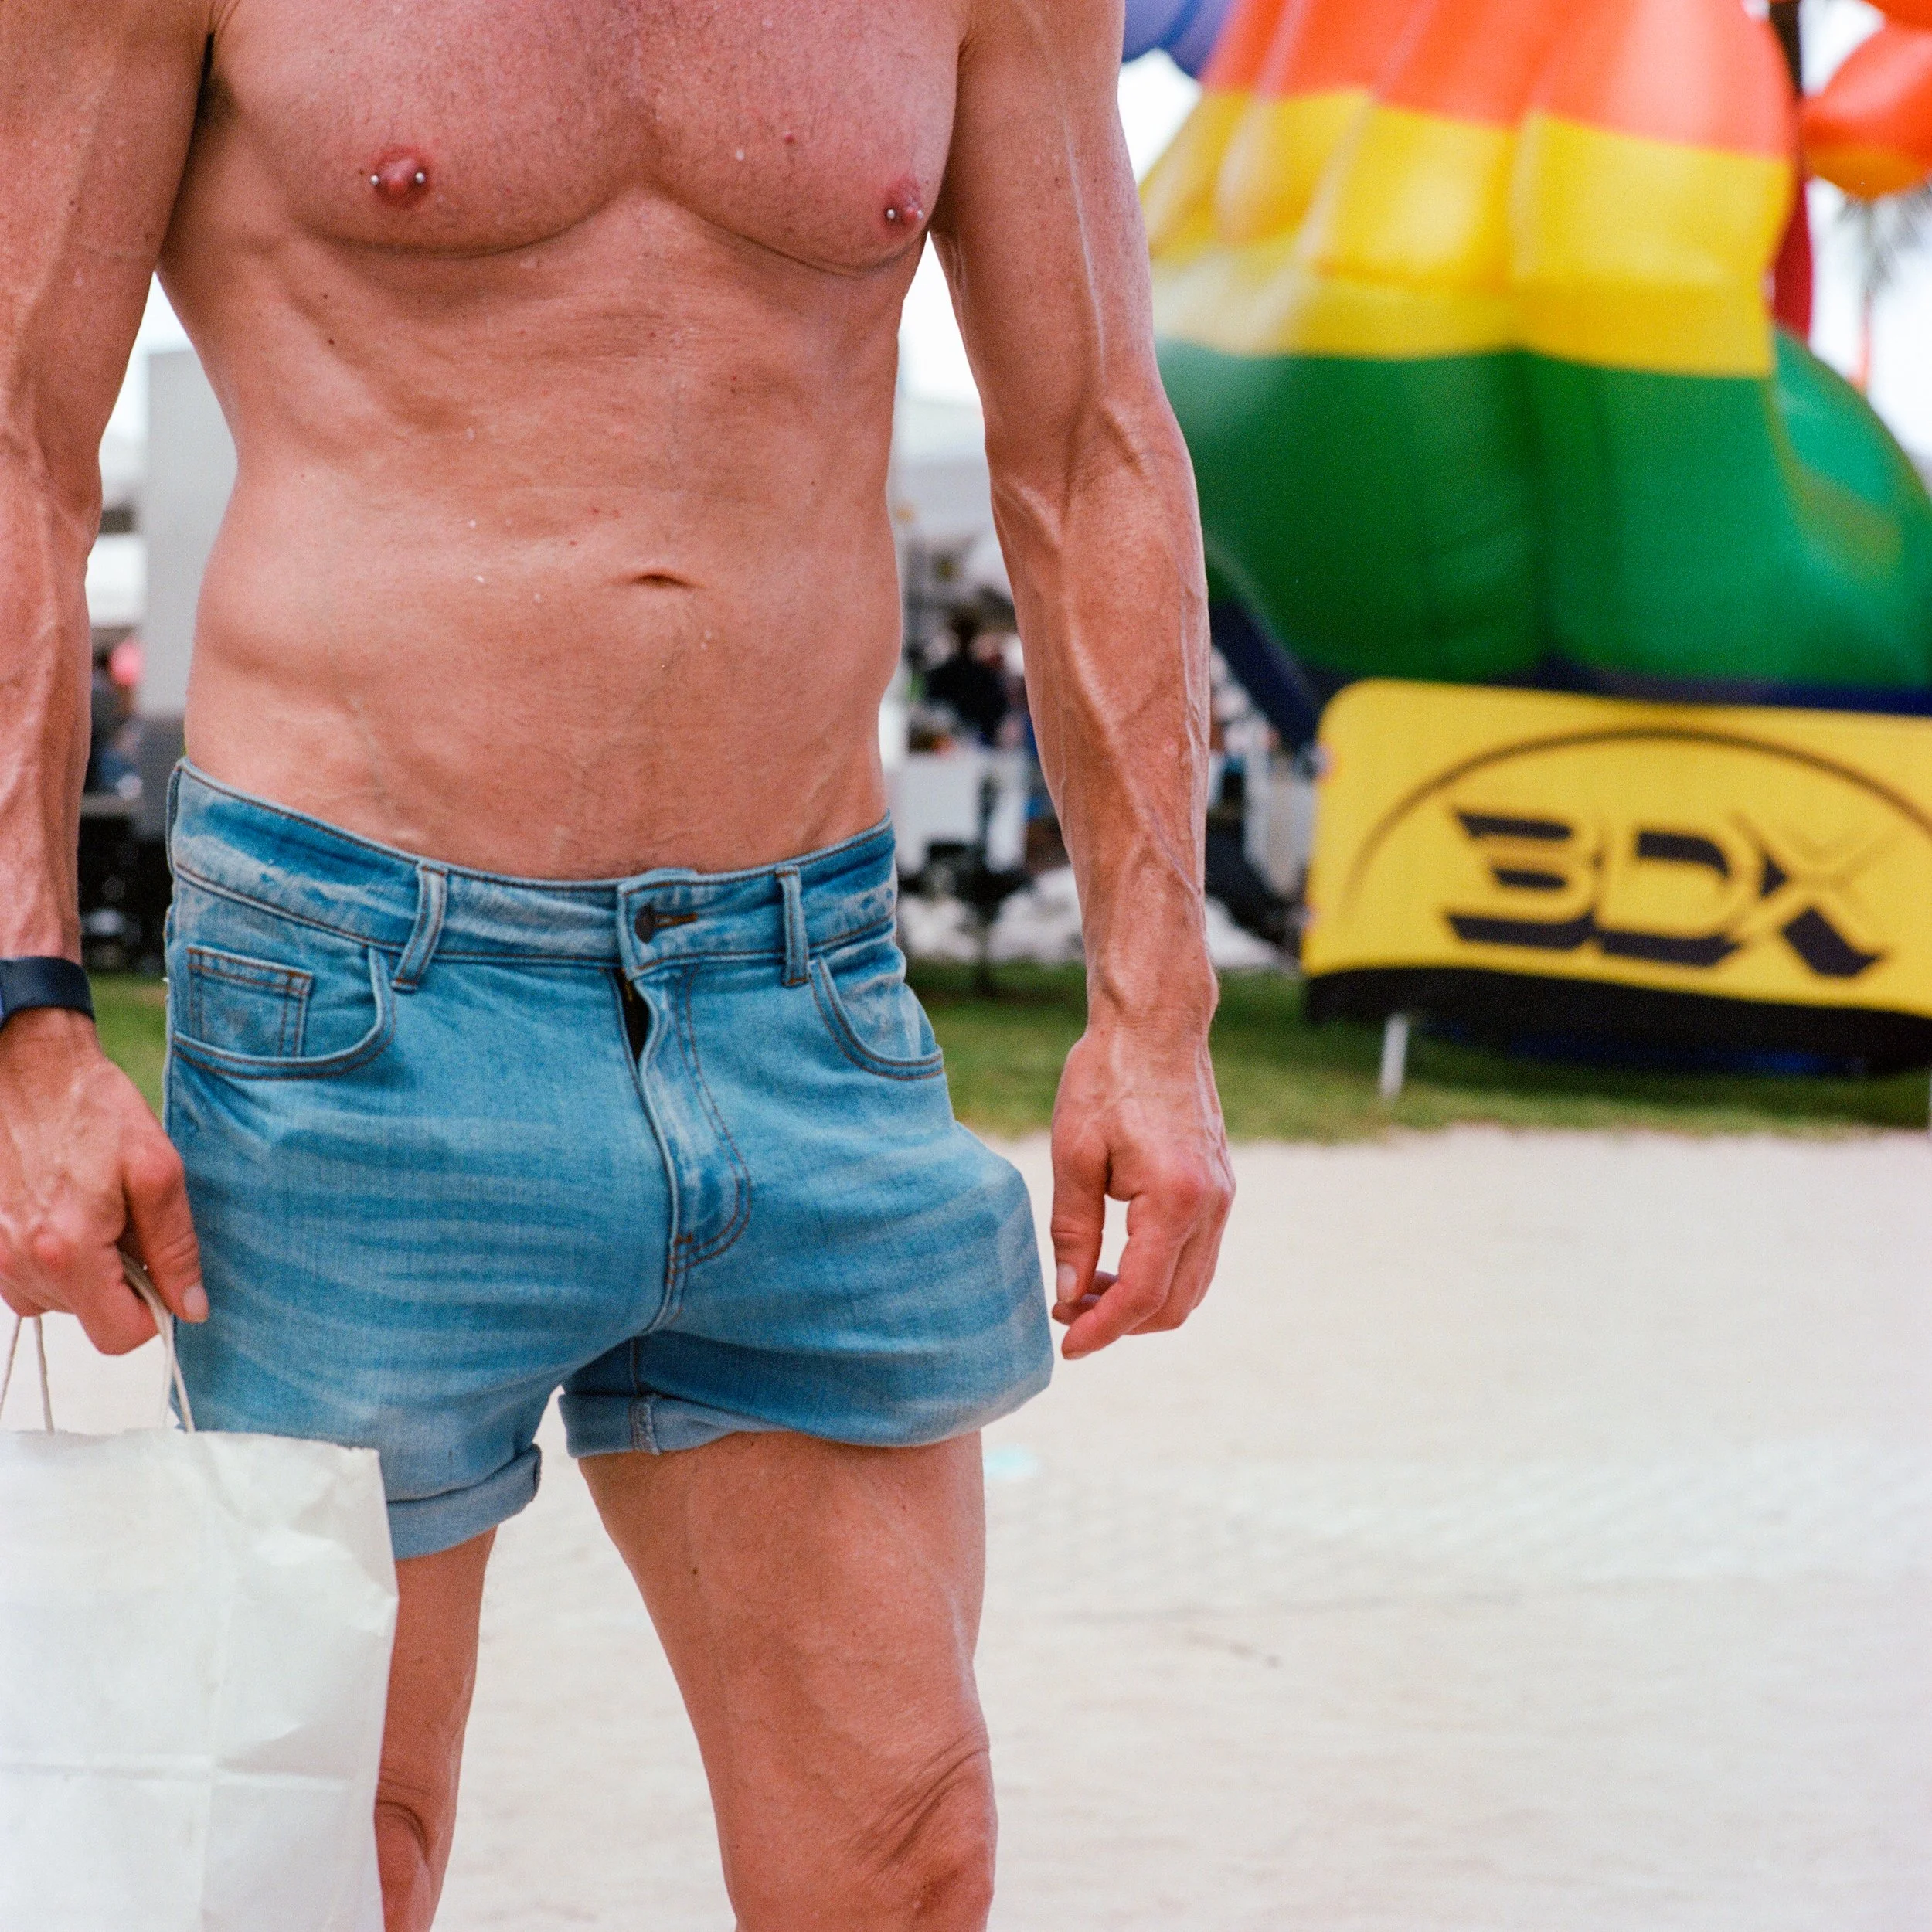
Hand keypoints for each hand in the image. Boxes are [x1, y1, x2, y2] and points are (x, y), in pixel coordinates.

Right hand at [0, 1007, 204, 1353]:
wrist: (28, 1071)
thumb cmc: (96, 1113)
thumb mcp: (157, 1174)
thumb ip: (175, 1249)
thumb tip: (190, 1308)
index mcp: (68, 1252)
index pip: (117, 1336)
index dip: (152, 1313)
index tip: (162, 1273)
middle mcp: (20, 1264)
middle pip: (89, 1317)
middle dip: (120, 1282)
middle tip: (127, 1222)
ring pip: (58, 1300)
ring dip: (88, 1269)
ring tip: (95, 1209)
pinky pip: (30, 1277)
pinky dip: (57, 1256)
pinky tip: (66, 1209)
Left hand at [1047, 1012, 1232, 1360]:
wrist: (1156, 1024)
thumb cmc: (1107, 1077)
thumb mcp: (1073, 1154)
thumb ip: (1073, 1231)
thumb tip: (1067, 1296)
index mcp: (1175, 1199)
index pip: (1142, 1295)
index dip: (1101, 1330)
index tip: (1066, 1347)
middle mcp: (1211, 1206)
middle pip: (1175, 1304)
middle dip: (1121, 1322)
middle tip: (1067, 1313)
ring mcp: (1222, 1198)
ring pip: (1192, 1285)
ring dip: (1142, 1302)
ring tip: (1084, 1290)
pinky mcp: (1219, 1187)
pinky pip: (1197, 1255)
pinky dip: (1160, 1274)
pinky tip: (1115, 1261)